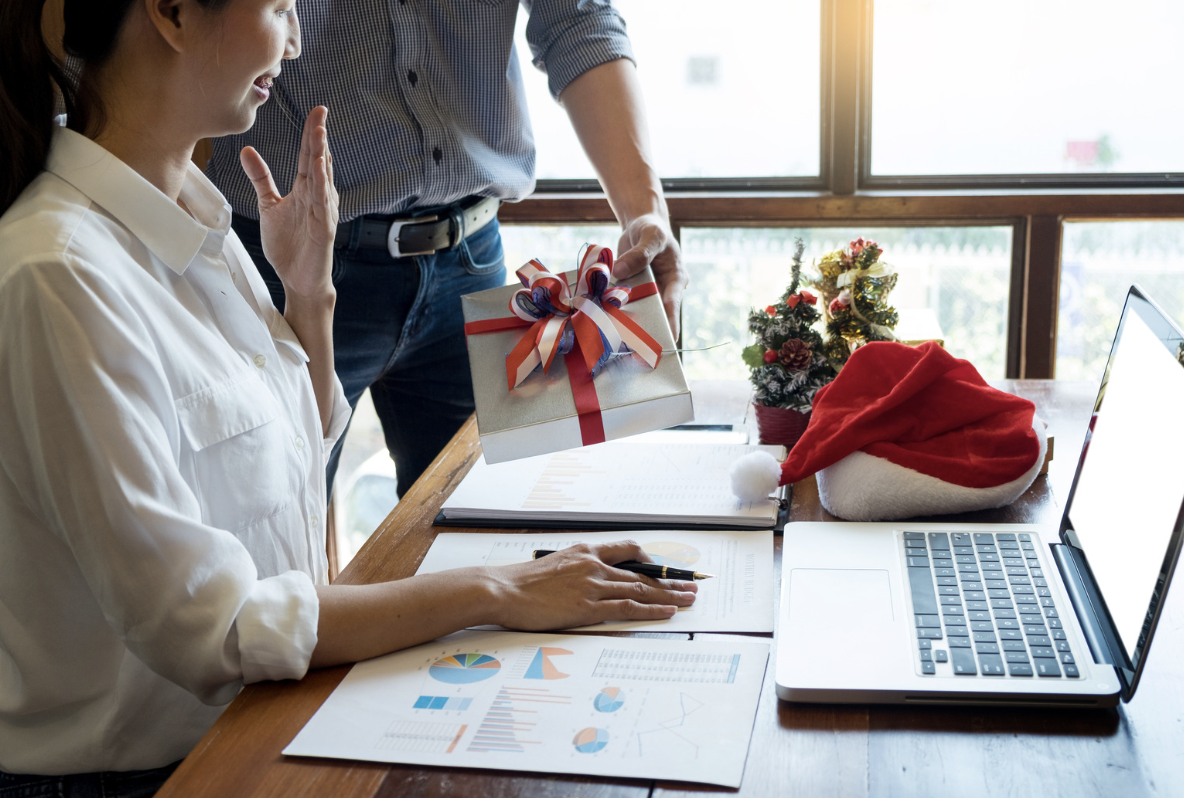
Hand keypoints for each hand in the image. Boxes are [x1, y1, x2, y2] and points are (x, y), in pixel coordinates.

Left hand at [239, 105, 338, 301]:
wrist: (299, 279)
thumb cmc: (289, 246)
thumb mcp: (269, 206)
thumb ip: (261, 179)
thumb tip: (246, 151)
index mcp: (305, 190)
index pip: (307, 157)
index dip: (310, 135)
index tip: (315, 112)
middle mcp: (317, 198)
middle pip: (317, 162)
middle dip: (319, 138)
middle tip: (320, 113)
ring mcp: (323, 213)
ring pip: (322, 180)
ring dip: (322, 156)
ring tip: (320, 134)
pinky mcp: (324, 230)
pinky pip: (323, 205)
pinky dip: (321, 187)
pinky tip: (320, 170)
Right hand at [485, 541, 696, 629]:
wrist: (502, 589)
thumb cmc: (520, 583)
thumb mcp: (552, 567)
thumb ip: (575, 572)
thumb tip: (585, 583)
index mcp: (584, 553)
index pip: (627, 551)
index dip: (650, 561)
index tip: (664, 568)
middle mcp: (593, 565)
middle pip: (641, 573)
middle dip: (669, 580)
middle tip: (690, 585)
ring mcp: (592, 586)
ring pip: (641, 590)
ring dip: (668, 595)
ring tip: (688, 599)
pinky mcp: (588, 607)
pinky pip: (628, 608)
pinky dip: (651, 609)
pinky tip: (667, 612)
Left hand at [612, 214, 687, 339]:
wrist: (641, 227)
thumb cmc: (652, 229)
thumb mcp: (650, 236)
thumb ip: (638, 254)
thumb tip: (618, 272)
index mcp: (676, 278)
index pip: (673, 302)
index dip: (671, 321)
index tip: (668, 339)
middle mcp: (663, 290)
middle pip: (655, 313)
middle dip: (646, 328)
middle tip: (637, 348)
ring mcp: (646, 293)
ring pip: (638, 311)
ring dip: (626, 321)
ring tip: (615, 339)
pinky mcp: (631, 292)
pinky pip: (623, 303)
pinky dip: (613, 309)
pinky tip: (600, 319)